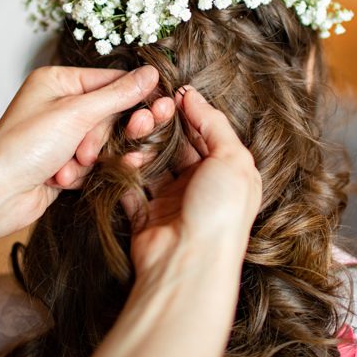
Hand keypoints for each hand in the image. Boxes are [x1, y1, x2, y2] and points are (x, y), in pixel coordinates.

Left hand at [0, 65, 174, 241]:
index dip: (132, 100)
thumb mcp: (76, 113)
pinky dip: (80, 174)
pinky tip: (59, 180)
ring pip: (103, 143)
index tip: (153, 114)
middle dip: (99, 139)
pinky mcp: (63, 161)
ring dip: (88, 160)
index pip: (112, 81)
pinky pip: (92, 164)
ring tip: (64, 167)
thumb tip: (151, 74)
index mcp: (58, 81)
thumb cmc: (24, 146)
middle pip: (110, 115)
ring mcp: (61, 134)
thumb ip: (118, 95)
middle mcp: (59, 104)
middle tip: (86, 152)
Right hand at [120, 86, 261, 276]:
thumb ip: (214, 123)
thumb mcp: (233, 159)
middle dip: (160, 126)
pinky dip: (124, 173)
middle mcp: (199, 185)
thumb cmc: (220, 212)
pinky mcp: (145, 216)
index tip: (169, 92)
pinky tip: (122, 160)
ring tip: (133, 135)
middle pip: (175, 145)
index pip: (205, 132)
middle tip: (147, 111)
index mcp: (225, 172)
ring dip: (140, 147)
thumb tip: (192, 95)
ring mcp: (171, 201)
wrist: (189, 264)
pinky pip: (130, 187)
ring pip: (150, 162)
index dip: (188, 111)